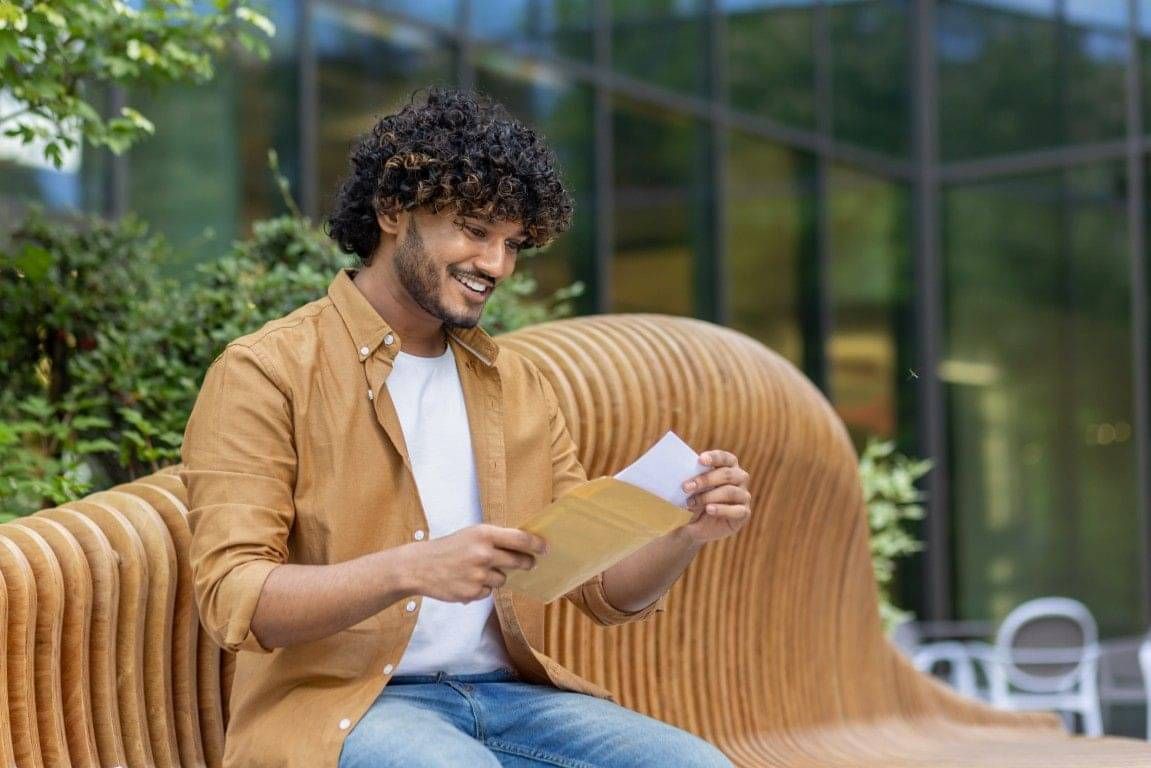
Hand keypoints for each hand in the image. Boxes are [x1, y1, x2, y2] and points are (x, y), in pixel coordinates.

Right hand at [406, 524, 547, 603]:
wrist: (419, 566)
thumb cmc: (449, 547)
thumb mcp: (472, 534)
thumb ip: (496, 539)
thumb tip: (524, 547)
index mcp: (484, 534)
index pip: (520, 539)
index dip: (537, 545)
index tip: (546, 548)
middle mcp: (483, 553)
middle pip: (519, 561)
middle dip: (526, 563)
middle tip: (528, 563)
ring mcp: (478, 575)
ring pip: (503, 579)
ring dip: (496, 577)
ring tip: (476, 570)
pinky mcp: (472, 592)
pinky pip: (488, 592)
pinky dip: (482, 589)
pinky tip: (466, 581)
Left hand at [678, 450, 751, 544]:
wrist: (702, 525)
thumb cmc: (698, 500)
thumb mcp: (692, 489)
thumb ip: (689, 479)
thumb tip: (674, 469)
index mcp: (729, 466)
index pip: (725, 458)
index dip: (714, 457)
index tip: (700, 459)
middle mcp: (740, 479)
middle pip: (727, 475)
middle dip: (705, 480)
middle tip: (686, 487)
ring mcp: (744, 496)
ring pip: (730, 492)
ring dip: (708, 496)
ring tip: (691, 502)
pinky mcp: (744, 513)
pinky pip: (736, 510)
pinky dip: (721, 509)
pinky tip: (708, 510)